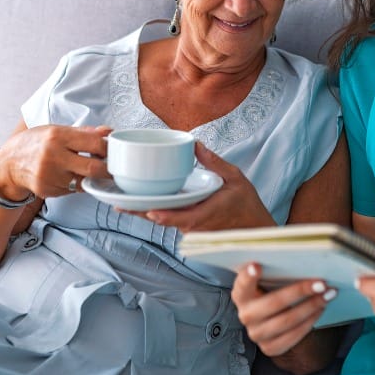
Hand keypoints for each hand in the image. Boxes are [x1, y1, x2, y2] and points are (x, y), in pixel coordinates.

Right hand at [0, 124, 112, 199]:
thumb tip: (109, 132)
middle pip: (93, 168)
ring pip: (84, 182)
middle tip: (112, 168)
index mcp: (58, 136)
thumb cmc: (36, 143)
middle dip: (107, 170)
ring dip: (91, 179)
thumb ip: (85, 132)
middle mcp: (54, 156)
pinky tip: (70, 177)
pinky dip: (76, 185)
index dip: (108, 148)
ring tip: (89, 171)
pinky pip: (72, 191)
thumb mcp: (57, 130)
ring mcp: (50, 176)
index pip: (95, 144)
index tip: (112, 150)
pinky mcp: (48, 190)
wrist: (8, 163)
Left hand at [121, 142, 275, 230]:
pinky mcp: (190, 228)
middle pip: (164, 220)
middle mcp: (195, 225)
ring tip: (124, 203)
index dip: (162, 215)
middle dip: (141, 212)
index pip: (180, 218)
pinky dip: (157, 213)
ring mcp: (191, 229)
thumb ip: (214, 163)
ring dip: (146, 212)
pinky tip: (141, 204)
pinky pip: (171, 221)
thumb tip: (195, 145)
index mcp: (206, 213)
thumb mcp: (235, 177)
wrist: (255, 228)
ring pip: (165, 221)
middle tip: (119, 204)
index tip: (147, 210)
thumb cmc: (247, 204)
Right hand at [232, 262, 336, 357]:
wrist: (274, 321)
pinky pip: (294, 335)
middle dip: (300, 291)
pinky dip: (310, 321)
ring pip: (288, 320)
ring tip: (327, 295)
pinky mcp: (270, 347)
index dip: (248, 276)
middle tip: (321, 283)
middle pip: (274, 303)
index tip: (257, 265)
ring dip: (311, 306)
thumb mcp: (269, 282)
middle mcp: (245, 315)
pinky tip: (320, 309)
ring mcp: (256, 333)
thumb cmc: (273, 292)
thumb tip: (301, 259)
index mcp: (241, 294)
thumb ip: (275, 273)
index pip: (242, 284)